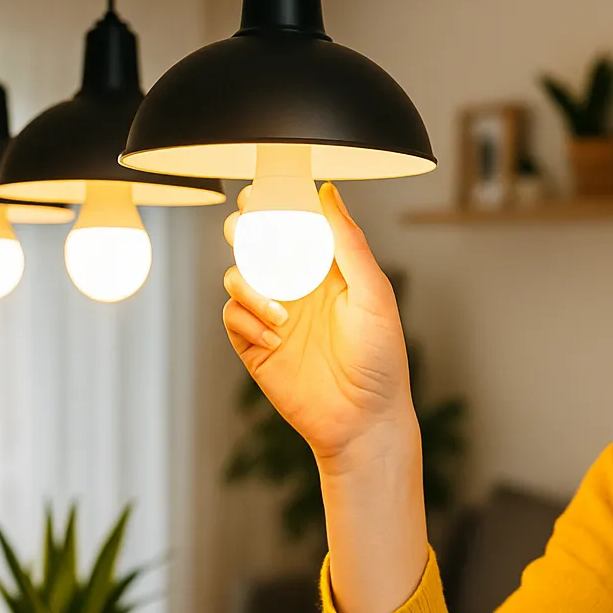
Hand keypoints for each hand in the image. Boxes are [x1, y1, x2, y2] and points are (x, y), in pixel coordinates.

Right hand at [223, 182, 416, 470]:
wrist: (363, 420)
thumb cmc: (380, 359)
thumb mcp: (373, 294)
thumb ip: (348, 243)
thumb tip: (328, 192)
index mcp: (326, 269)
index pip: (293, 224)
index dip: (275, 203)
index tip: (262, 192)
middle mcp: (297, 287)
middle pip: (255, 243)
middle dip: (245, 233)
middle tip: (247, 233)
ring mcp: (273, 315)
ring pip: (236, 277)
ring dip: (249, 285)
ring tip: (281, 313)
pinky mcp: (254, 345)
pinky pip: (232, 317)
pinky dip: (246, 320)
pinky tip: (274, 337)